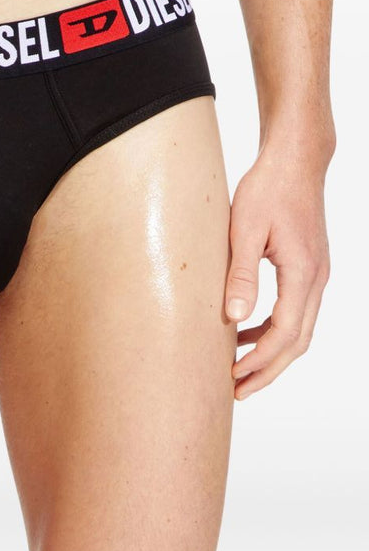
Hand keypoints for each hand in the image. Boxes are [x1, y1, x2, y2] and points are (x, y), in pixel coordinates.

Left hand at [224, 143, 331, 399]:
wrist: (294, 160)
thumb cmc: (267, 188)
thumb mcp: (245, 229)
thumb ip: (241, 274)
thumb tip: (234, 317)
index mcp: (303, 273)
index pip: (284, 333)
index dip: (260, 361)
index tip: (234, 378)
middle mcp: (316, 279)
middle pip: (297, 341)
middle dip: (268, 369)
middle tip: (237, 390)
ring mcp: (317, 273)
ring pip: (299, 328)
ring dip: (271, 351)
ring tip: (238, 367)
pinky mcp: (309, 266)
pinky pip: (296, 309)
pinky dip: (274, 327)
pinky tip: (246, 327)